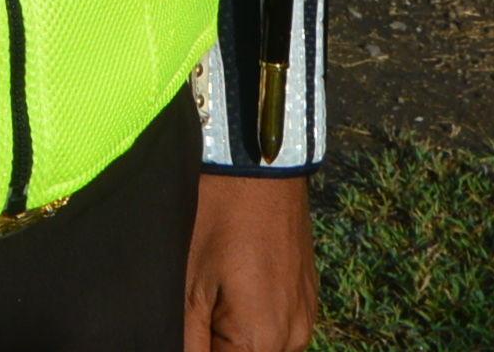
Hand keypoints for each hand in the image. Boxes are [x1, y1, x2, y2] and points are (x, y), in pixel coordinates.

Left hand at [186, 170, 316, 349]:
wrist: (259, 161)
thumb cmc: (218, 213)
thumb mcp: (187, 285)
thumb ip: (187, 341)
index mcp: (262, 340)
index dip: (194, 350)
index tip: (188, 323)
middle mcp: (293, 337)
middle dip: (212, 342)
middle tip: (195, 303)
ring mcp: (304, 316)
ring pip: (257, 347)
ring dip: (230, 334)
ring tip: (209, 291)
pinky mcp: (306, 296)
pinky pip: (275, 327)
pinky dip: (249, 319)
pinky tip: (230, 283)